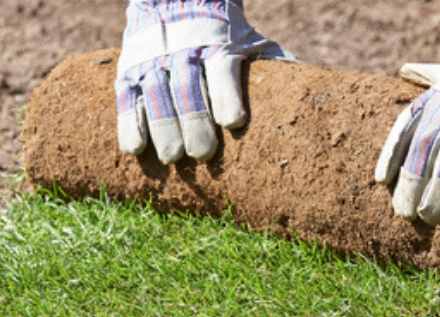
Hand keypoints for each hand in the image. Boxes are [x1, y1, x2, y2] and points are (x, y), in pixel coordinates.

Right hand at [115, 0, 293, 163]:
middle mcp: (184, 52)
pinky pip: (128, 98)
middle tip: (202, 154)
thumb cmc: (225, 35)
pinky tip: (135, 150)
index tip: (233, 122)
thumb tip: (312, 94)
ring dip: (164, 129)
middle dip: (194, 122)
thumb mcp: (249, 43)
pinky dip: (130, 123)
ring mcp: (154, 61)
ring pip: (157, 96)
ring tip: (173, 158)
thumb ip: (273, 66)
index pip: (222, 71)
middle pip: (187, 89)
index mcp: (218, 46)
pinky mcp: (131, 70)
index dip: (227, 96)